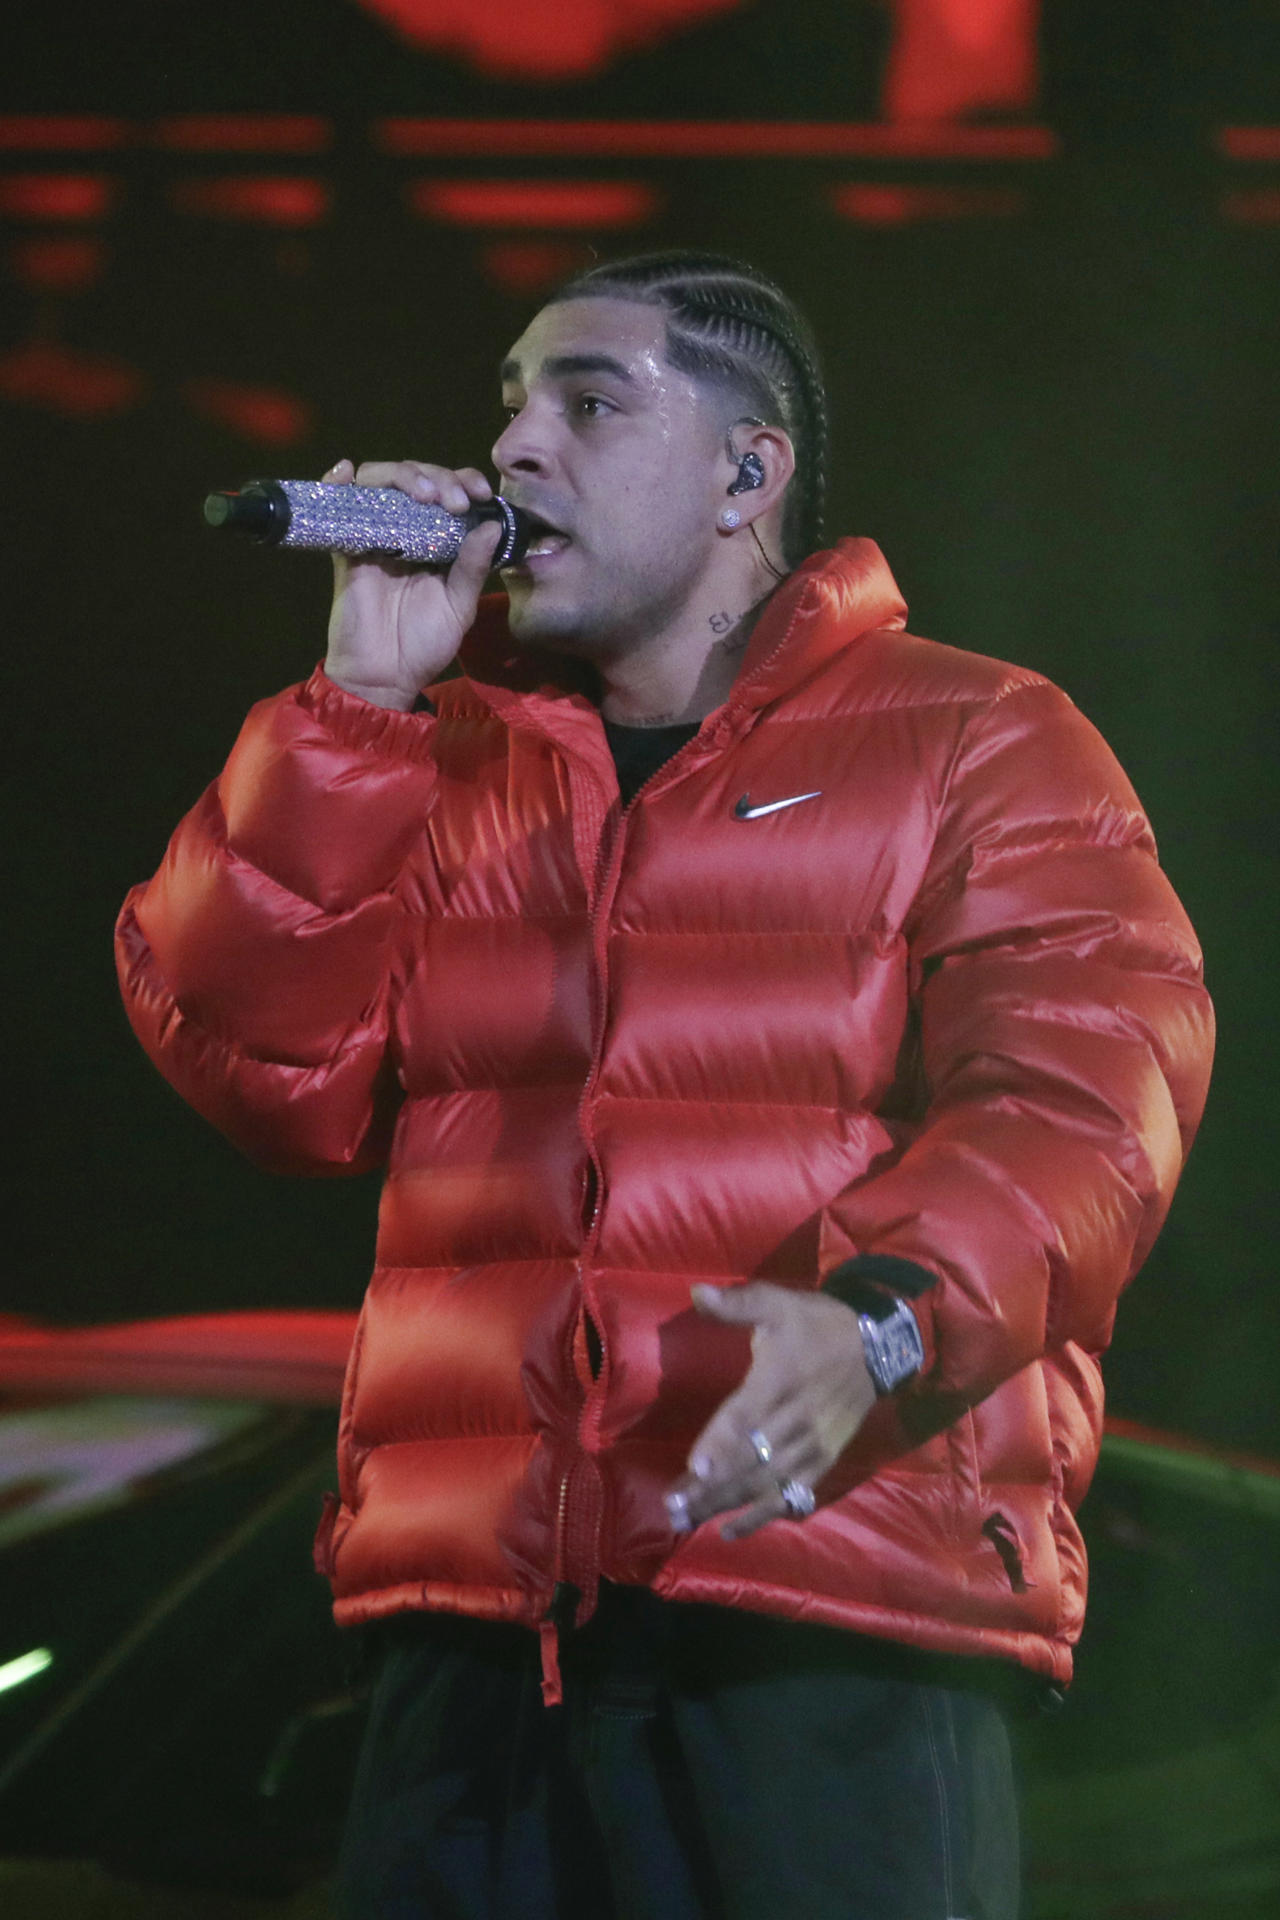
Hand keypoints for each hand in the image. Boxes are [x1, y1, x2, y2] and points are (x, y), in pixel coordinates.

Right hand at [323, 457, 503, 709]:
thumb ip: (474, 566)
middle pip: (416, 477)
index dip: (463, 480)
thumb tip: (492, 525)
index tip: (480, 494)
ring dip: (403, 475)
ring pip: (381, 481)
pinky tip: (346, 472)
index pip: (449, 490)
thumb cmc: (424, 645)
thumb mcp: (460, 606)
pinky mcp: (346, 546)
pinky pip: (335, 506)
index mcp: (437, 539)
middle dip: (439, 478)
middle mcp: (406, 529)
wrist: (384, 676)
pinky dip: (336, 481)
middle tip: (454, 503)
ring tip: (424, 496)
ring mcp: (374, 534)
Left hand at [665, 1283, 876, 1540]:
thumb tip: (696, 1293)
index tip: (695, 1469)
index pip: (746, 1416)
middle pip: (751, 1459)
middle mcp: (796, 1419)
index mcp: (781, 1379)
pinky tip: (731, 1530)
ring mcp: (812, 1445)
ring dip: (729, 1505)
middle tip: (674, 1507)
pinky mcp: (825, 1461)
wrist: (877, 1346)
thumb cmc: (818, 1324)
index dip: (721, 1443)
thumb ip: (738, 1303)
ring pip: (767, 1483)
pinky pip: (794, 1495)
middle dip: (712, 1486)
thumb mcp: (779, 1302)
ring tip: (690, 1521)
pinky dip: (764, 1516)